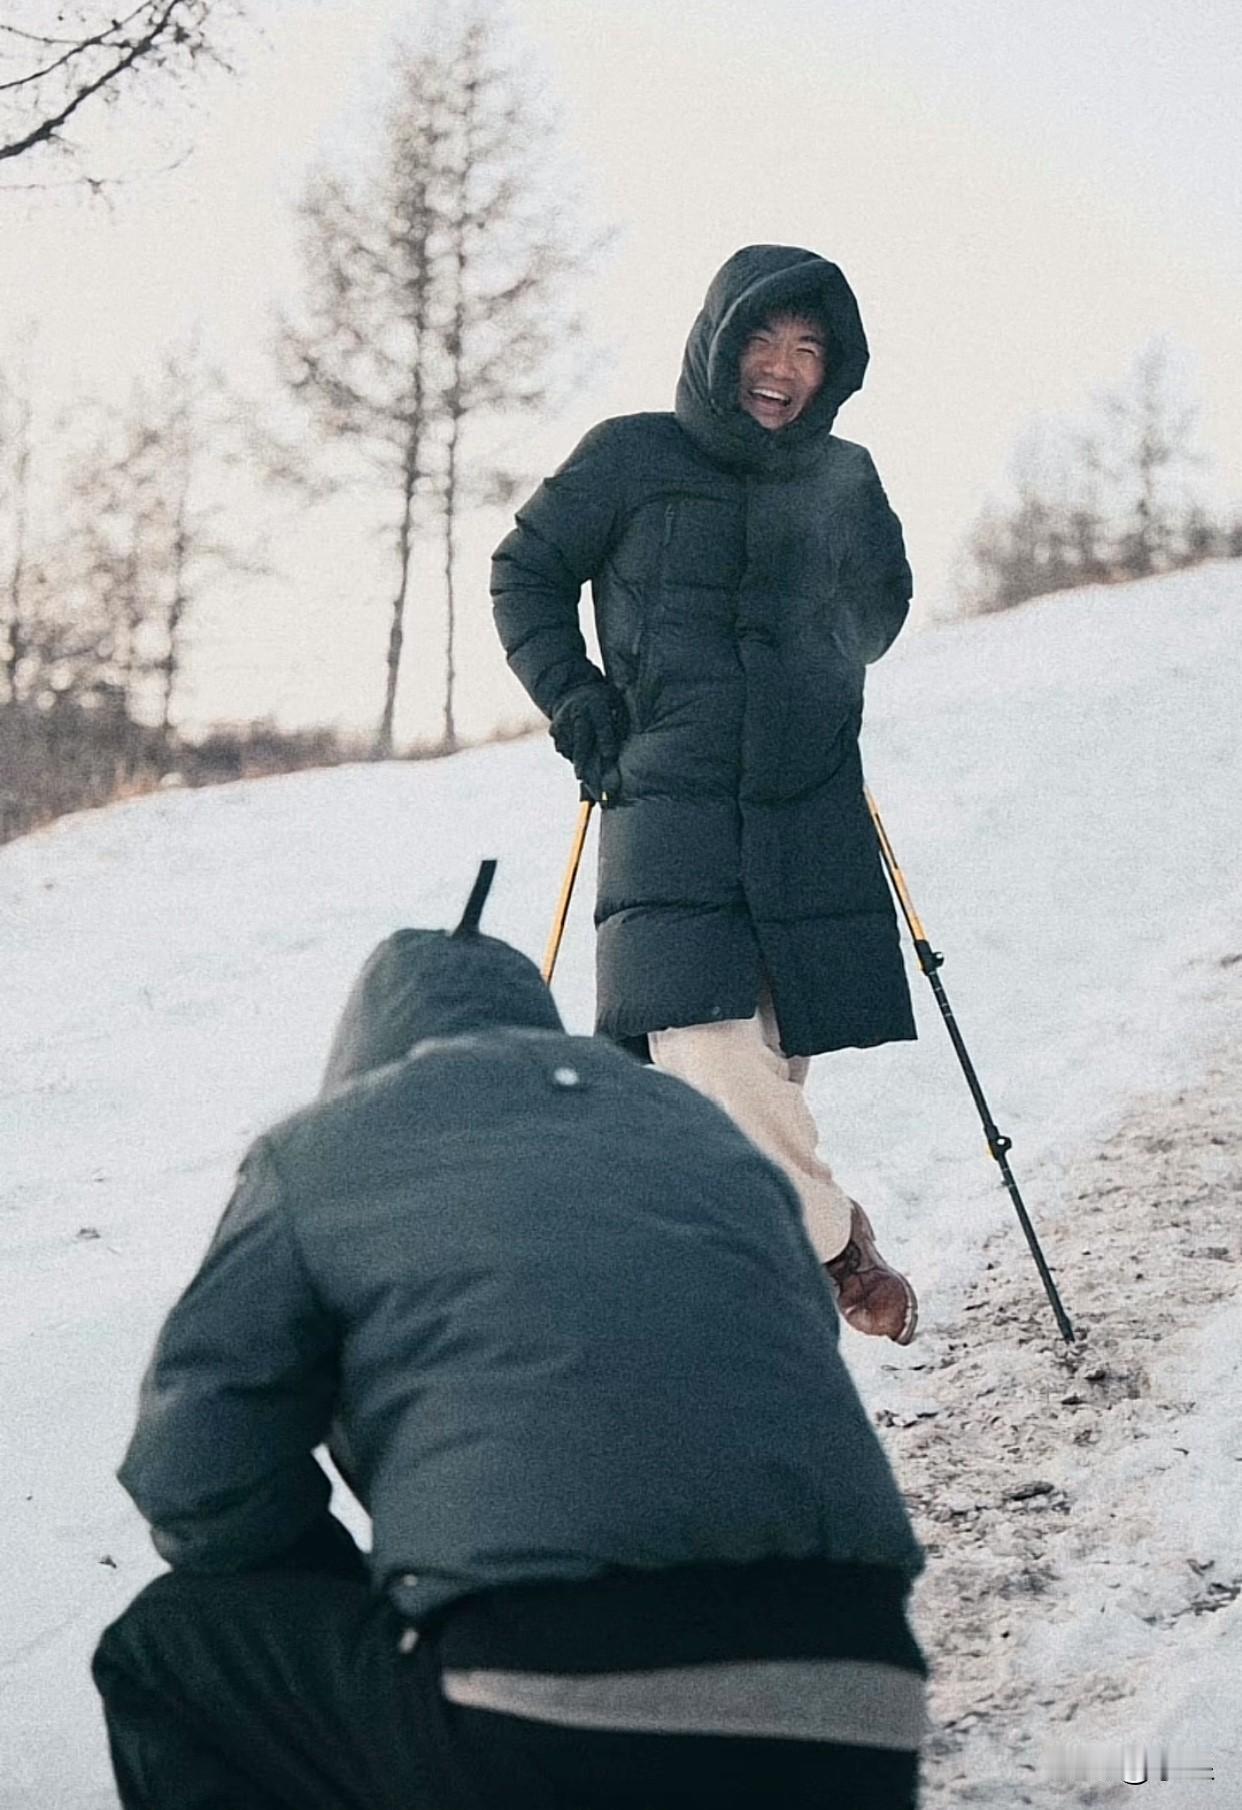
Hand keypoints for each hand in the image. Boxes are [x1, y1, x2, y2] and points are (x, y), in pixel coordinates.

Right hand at [549, 681, 628, 802]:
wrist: (573, 688)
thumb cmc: (604, 700)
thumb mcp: (616, 701)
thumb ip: (621, 720)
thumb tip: (626, 745)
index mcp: (597, 703)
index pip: (601, 724)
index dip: (605, 740)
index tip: (609, 755)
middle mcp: (578, 710)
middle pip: (580, 738)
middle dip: (581, 758)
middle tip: (581, 776)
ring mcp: (563, 718)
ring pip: (567, 745)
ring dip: (574, 758)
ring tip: (582, 770)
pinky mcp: (554, 726)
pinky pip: (559, 745)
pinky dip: (567, 752)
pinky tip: (575, 753)